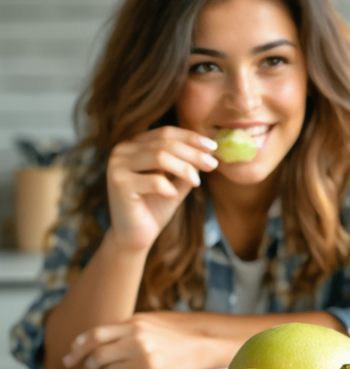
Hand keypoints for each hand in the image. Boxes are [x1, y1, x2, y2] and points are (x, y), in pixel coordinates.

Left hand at [60, 312, 224, 368]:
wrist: (207, 343)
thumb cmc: (182, 333)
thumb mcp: (153, 322)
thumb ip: (129, 329)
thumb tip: (104, 342)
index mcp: (135, 322)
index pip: (96, 333)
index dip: (78, 345)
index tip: (70, 354)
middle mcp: (135, 336)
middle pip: (96, 351)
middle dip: (84, 362)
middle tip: (79, 368)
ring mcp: (142, 353)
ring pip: (105, 366)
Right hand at [107, 127, 217, 252]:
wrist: (136, 235)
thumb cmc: (156, 206)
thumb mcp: (177, 181)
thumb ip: (188, 164)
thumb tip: (209, 149)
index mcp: (135, 144)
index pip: (166, 132)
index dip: (191, 138)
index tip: (213, 146)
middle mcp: (122, 150)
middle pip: (165, 143)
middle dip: (193, 154)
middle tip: (213, 165)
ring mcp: (117, 165)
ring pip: (159, 157)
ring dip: (184, 169)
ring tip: (197, 182)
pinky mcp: (118, 183)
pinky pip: (153, 180)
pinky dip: (169, 187)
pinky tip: (173, 195)